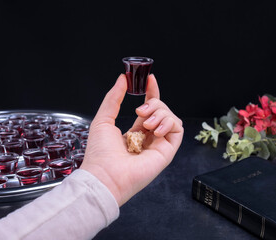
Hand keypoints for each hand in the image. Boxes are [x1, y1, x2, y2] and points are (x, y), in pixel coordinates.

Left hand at [80, 74, 183, 205]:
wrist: (105, 175)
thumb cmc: (100, 152)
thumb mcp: (103, 118)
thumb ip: (114, 97)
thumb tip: (122, 79)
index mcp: (135, 131)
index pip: (149, 109)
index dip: (151, 93)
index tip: (149, 79)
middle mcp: (148, 137)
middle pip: (161, 110)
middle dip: (153, 102)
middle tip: (139, 111)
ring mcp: (158, 144)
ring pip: (171, 117)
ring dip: (160, 113)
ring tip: (146, 123)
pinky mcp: (167, 151)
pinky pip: (177, 129)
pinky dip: (169, 122)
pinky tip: (155, 129)